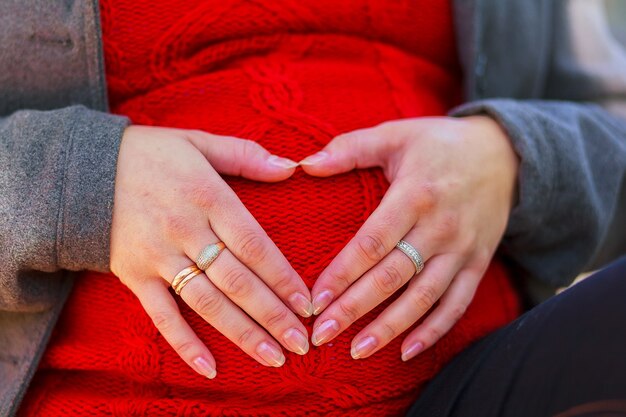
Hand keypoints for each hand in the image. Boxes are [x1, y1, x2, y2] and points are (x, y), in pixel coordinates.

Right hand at [110, 126, 312, 378]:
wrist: (81, 170)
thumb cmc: (149, 154)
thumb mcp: (199, 141)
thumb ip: (246, 155)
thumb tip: (291, 167)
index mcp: (208, 196)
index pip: (254, 245)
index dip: (283, 277)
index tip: (307, 303)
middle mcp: (186, 230)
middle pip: (237, 281)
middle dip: (272, 314)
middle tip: (301, 343)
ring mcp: (159, 257)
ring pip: (207, 303)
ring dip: (242, 333)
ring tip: (273, 357)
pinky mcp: (135, 276)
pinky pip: (161, 315)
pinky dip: (184, 342)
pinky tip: (210, 367)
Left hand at [300, 116, 518, 360]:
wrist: (506, 154)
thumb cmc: (440, 144)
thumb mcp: (396, 134)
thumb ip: (350, 148)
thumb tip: (304, 165)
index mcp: (416, 194)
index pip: (372, 242)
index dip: (342, 274)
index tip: (314, 300)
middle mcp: (440, 227)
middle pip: (392, 276)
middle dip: (354, 309)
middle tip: (321, 334)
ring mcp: (462, 249)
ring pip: (423, 298)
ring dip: (389, 328)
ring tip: (356, 350)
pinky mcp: (478, 263)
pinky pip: (457, 304)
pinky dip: (434, 331)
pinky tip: (406, 352)